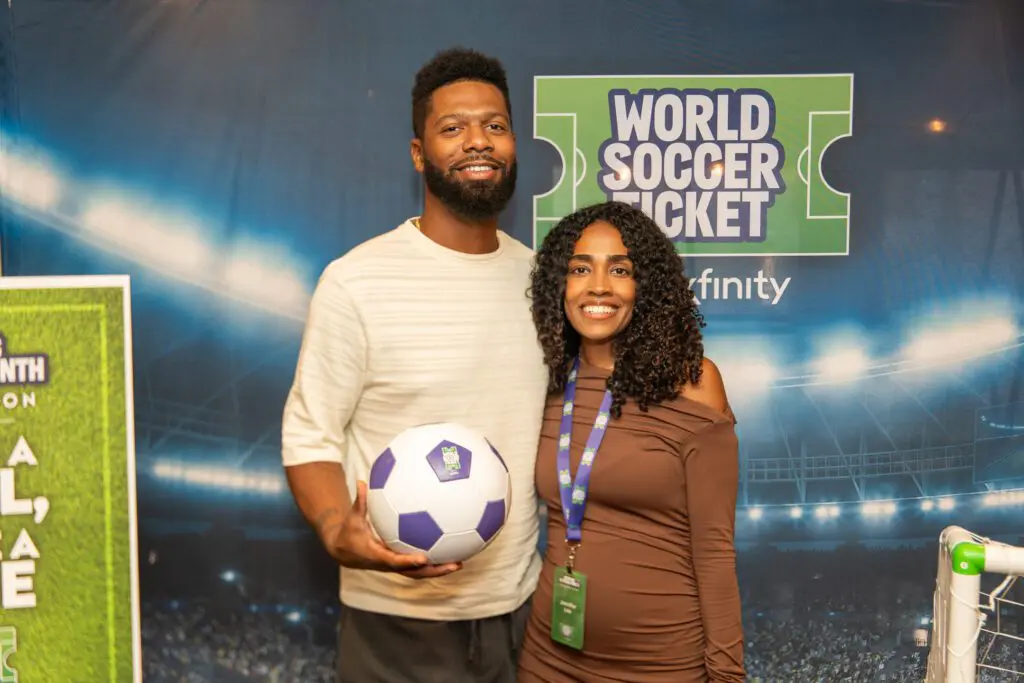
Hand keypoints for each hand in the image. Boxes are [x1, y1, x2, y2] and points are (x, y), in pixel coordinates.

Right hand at [325, 480, 461, 578]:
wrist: (344, 552)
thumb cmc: (349, 533)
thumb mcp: (352, 518)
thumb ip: (359, 502)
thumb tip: (361, 481)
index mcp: (377, 556)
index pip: (395, 561)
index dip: (409, 561)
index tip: (424, 558)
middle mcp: (389, 564)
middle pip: (414, 572)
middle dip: (435, 570)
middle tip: (455, 564)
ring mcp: (396, 566)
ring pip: (419, 572)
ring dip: (439, 569)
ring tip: (459, 562)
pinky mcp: (400, 563)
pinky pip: (418, 566)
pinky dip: (433, 562)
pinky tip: (449, 551)